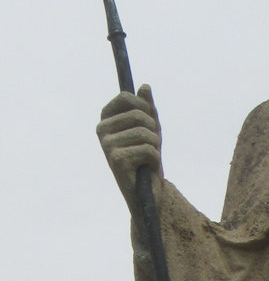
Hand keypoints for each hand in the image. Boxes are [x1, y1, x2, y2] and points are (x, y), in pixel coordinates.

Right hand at [96, 84, 161, 210]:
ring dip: (155, 146)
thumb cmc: (147, 159)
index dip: (145, 107)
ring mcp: (107, 145)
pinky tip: (146, 168)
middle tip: (151, 145)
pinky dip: (154, 158)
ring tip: (148, 157)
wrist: (147, 193)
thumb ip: (148, 108)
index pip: (126, 97)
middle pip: (138, 114)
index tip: (150, 122)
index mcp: (106, 119)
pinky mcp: (116, 160)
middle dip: (153, 130)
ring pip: (144, 133)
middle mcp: (102, 130)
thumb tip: (145, 87)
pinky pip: (147, 149)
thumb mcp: (151, 129)